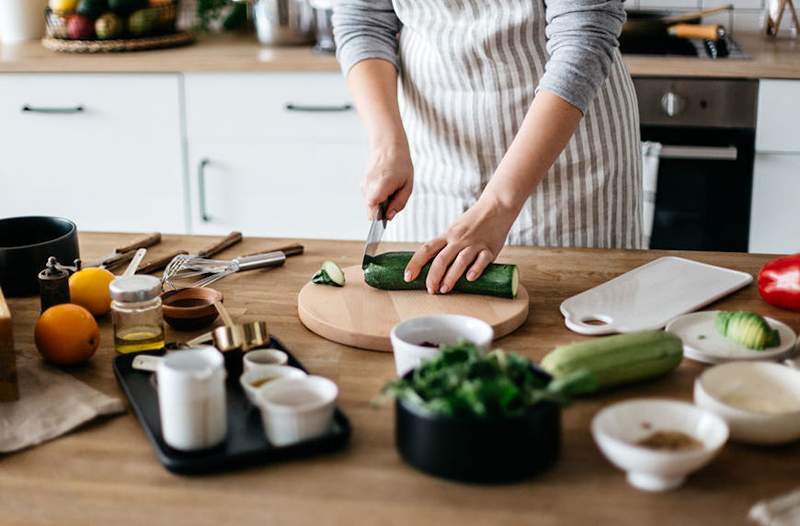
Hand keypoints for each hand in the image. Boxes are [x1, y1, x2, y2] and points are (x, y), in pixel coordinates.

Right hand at [362, 145, 412, 220]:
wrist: (389, 147)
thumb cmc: (400, 164)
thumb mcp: (407, 186)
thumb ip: (399, 203)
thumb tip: (389, 217)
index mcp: (381, 185)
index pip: (372, 208)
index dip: (379, 216)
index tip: (386, 216)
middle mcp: (369, 185)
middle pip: (371, 209)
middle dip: (381, 210)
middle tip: (393, 198)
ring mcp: (364, 183)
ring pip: (370, 204)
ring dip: (380, 202)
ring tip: (390, 189)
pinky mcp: (363, 183)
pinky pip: (369, 197)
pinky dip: (377, 196)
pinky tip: (385, 186)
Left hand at [404, 193, 518, 293]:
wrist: (496, 206)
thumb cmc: (473, 221)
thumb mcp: (455, 229)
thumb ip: (445, 245)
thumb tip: (432, 266)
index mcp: (447, 235)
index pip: (426, 249)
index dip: (415, 263)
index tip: (407, 277)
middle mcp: (458, 239)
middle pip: (442, 259)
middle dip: (433, 276)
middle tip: (430, 290)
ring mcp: (474, 244)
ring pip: (460, 261)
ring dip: (451, 277)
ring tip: (445, 289)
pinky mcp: (490, 248)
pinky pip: (482, 260)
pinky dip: (475, 269)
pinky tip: (470, 278)